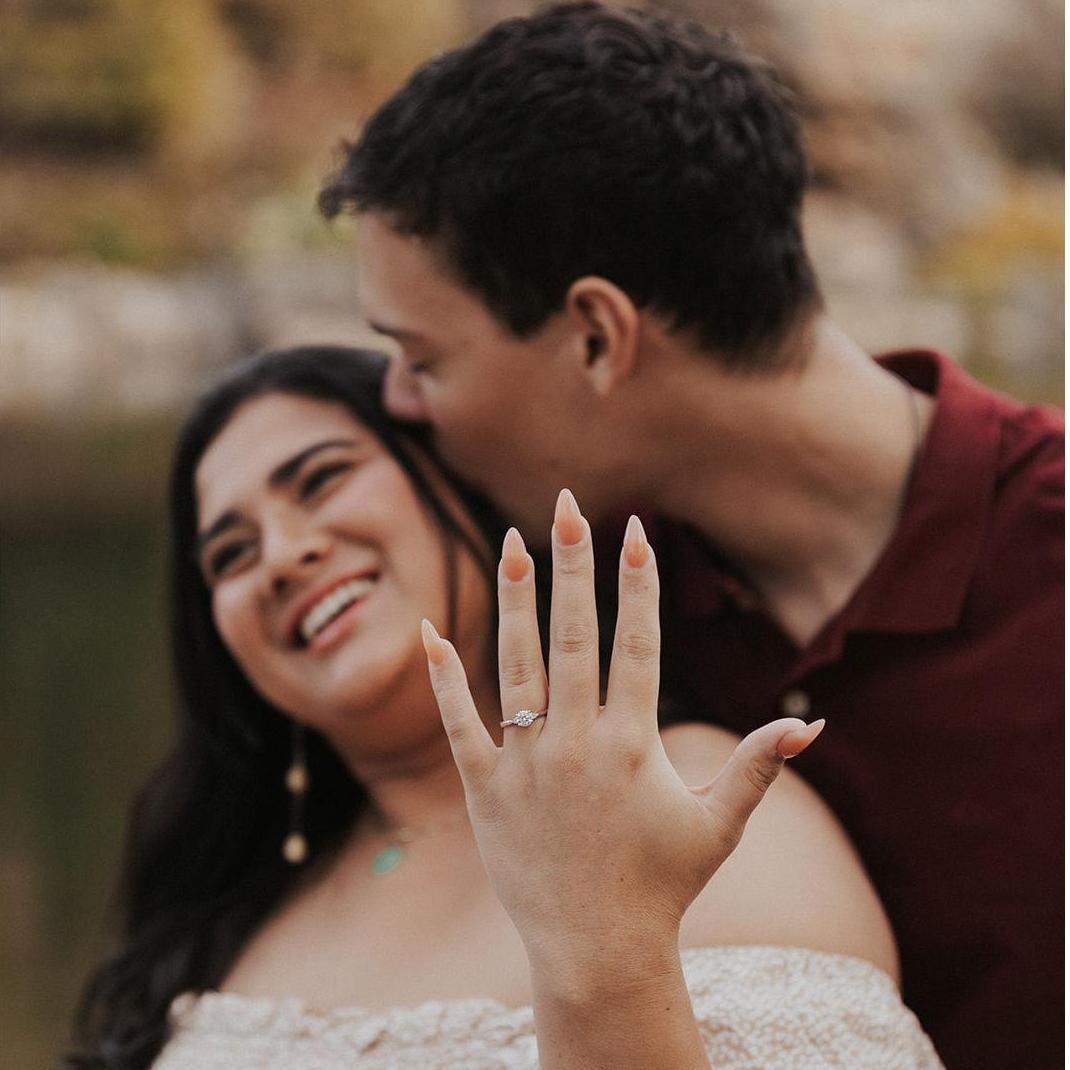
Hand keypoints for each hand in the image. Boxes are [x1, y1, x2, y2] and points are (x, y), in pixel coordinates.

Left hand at [421, 488, 822, 974]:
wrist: (596, 952)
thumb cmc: (663, 886)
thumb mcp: (718, 826)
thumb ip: (759, 767)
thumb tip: (810, 723)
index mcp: (634, 744)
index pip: (637, 644)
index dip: (638, 584)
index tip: (635, 530)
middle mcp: (578, 743)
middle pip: (575, 636)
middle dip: (573, 565)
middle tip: (566, 505)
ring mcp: (526, 764)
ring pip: (517, 665)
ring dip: (516, 600)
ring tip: (511, 539)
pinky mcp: (485, 789)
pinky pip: (459, 724)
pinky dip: (443, 678)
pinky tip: (430, 629)